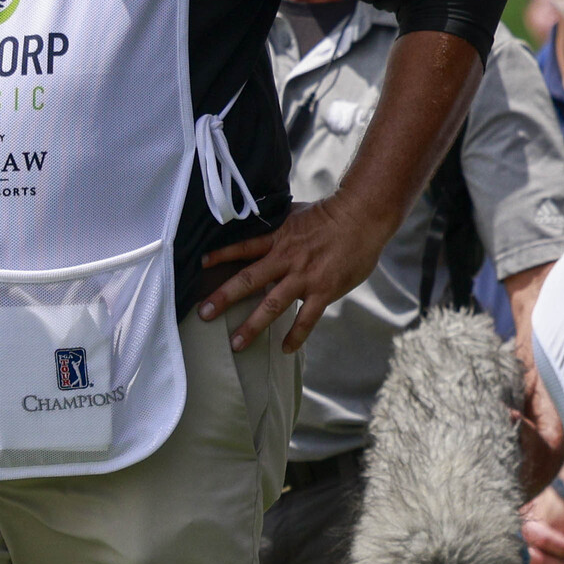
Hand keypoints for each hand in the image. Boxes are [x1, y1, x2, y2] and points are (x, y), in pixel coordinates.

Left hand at [199, 195, 390, 353]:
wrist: (362, 217)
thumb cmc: (330, 214)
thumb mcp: (296, 214)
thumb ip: (278, 227)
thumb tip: (260, 229)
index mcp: (278, 238)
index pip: (243, 247)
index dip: (221, 256)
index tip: (200, 265)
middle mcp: (286, 259)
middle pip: (249, 280)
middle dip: (224, 298)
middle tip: (203, 313)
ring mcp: (304, 277)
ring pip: (273, 304)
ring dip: (253, 325)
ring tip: (236, 344)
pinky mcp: (324, 291)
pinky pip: (307, 319)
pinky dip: (296, 335)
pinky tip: (285, 349)